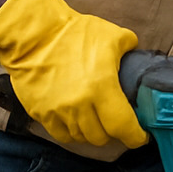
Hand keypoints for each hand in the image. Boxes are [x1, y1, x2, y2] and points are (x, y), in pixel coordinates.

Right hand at [0, 0, 147, 146]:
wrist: (32, 33)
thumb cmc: (72, 33)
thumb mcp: (110, 35)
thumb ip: (130, 48)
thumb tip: (137, 57)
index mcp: (102, 88)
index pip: (123, 127)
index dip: (135, 136)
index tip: (140, 136)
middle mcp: (80, 105)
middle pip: (102, 137)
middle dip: (113, 132)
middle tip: (115, 122)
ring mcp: (58, 112)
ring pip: (82, 138)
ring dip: (92, 132)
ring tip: (95, 120)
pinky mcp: (41, 114)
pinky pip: (61, 135)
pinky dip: (72, 132)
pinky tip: (76, 121)